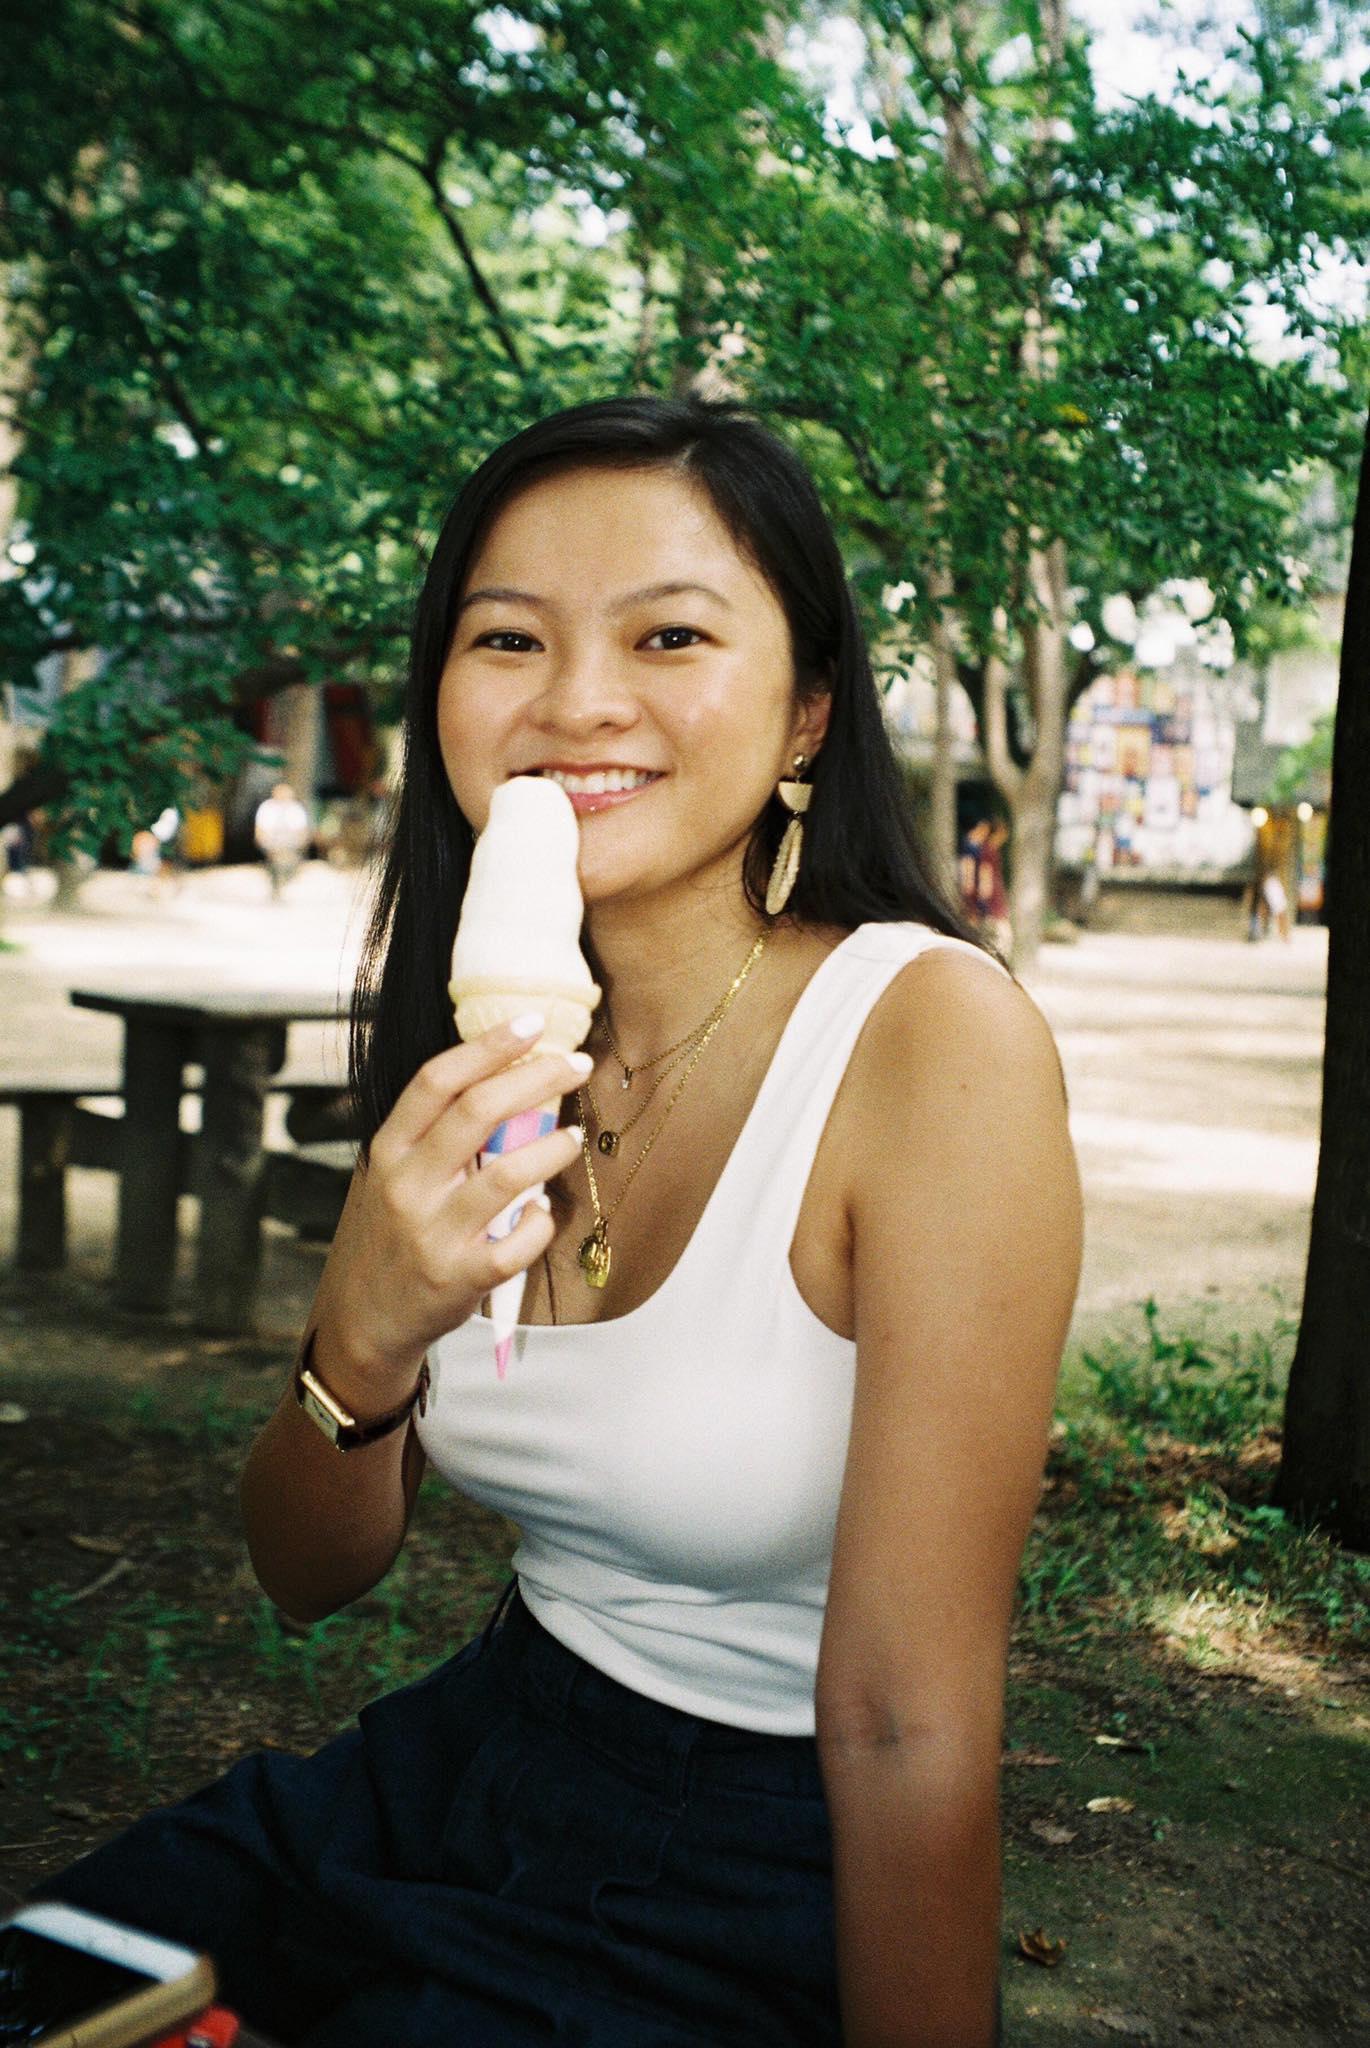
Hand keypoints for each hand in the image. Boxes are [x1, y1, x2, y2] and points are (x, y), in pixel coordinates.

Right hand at [310, 1020, 586, 1398]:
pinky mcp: (461, 1278)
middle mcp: (407, 1186)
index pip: (437, 1081)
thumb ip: (434, 1139)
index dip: (488, 1046)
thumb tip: (508, 1084)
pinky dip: (542, 1220)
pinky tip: (544, 1210)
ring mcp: (434, 1234)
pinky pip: (520, 1240)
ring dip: (553, 1148)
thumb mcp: (393, 1179)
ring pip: (509, 1174)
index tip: (533, 1023)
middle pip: (478, 1112)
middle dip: (537, 1078)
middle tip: (576, 1064)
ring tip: (574, 1136)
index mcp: (389, 1151)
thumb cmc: (391, 1237)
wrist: (365, 1321)